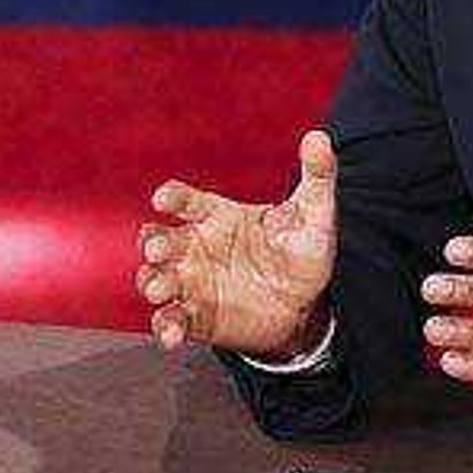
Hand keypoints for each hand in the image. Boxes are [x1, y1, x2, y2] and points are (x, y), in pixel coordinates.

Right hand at [139, 129, 339, 357]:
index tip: (164, 199)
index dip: (172, 198)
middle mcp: (196, 247)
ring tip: (162, 290)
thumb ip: (316, 176)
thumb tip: (319, 137)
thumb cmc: (301, 255)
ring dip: (153, 282)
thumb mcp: (314, 215)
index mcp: (218, 217)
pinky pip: (170, 320)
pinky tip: (173, 335)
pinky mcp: (194, 317)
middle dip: (153, 243)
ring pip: (155, 278)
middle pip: (158, 239)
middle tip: (158, 249)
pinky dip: (165, 328)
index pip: (186, 201)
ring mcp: (191, 283)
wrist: (305, 308)